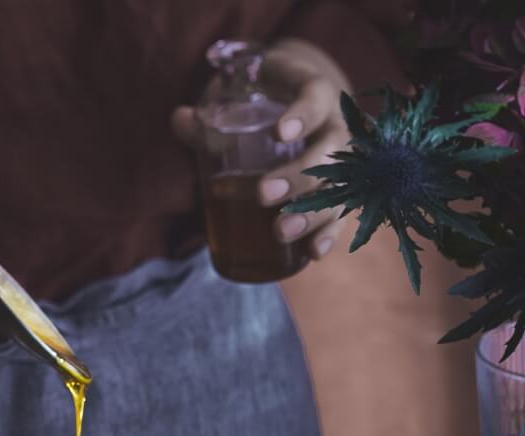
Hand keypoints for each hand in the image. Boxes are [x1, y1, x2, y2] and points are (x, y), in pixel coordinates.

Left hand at [171, 38, 351, 260]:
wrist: (307, 101)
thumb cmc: (272, 100)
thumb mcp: (247, 98)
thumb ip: (213, 115)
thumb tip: (181, 119)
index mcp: (317, 93)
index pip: (316, 98)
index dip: (302, 115)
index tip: (278, 132)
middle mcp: (337, 126)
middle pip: (329, 152)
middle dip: (298, 176)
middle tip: (263, 194)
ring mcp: (343, 161)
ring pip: (338, 187)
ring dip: (313, 213)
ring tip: (280, 232)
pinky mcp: (340, 190)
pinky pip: (342, 213)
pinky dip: (329, 234)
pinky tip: (313, 252)